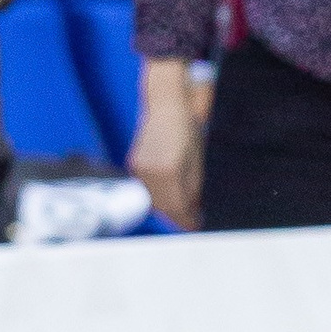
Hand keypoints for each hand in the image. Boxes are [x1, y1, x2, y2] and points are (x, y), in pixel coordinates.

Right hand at [127, 59, 206, 230]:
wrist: (165, 105)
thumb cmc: (186, 128)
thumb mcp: (197, 160)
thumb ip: (193, 188)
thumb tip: (192, 210)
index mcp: (168, 172)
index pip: (177, 207)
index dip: (187, 220)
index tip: (196, 226)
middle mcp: (150, 174)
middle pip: (163, 207)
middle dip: (178, 216)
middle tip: (192, 220)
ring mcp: (139, 170)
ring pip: (153, 200)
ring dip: (167, 207)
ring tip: (183, 208)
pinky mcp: (134, 165)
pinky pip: (147, 189)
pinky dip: (158, 195)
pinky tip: (168, 194)